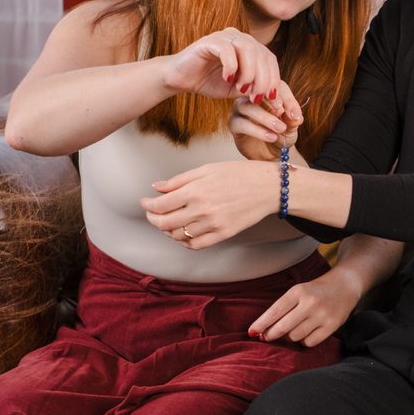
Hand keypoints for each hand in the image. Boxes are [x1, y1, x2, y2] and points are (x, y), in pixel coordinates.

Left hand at [141, 160, 278, 247]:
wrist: (268, 187)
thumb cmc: (239, 174)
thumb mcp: (207, 169)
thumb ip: (180, 180)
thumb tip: (157, 187)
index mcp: (195, 191)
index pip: (160, 205)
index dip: (147, 205)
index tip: (145, 202)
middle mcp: (202, 209)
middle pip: (164, 223)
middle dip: (153, 219)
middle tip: (152, 213)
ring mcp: (213, 224)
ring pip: (178, 236)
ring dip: (168, 231)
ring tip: (169, 221)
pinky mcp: (223, 234)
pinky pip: (196, 245)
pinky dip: (185, 242)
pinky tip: (185, 233)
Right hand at [161, 28, 301, 117]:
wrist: (182, 79)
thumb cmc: (210, 82)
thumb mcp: (239, 89)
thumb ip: (256, 89)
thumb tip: (278, 101)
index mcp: (250, 47)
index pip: (270, 59)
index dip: (274, 79)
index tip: (272, 100)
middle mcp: (240, 38)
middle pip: (262, 54)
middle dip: (263, 79)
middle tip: (256, 97)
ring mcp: (225, 36)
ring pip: (248, 50)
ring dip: (249, 73)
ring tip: (241, 88)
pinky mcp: (209, 41)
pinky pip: (227, 49)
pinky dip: (231, 66)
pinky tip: (228, 79)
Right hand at [230, 84, 301, 160]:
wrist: (271, 154)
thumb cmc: (281, 136)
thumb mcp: (291, 128)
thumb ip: (293, 121)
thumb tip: (297, 117)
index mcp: (269, 94)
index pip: (277, 86)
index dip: (288, 99)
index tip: (296, 116)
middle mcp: (252, 97)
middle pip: (259, 92)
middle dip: (274, 106)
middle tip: (284, 124)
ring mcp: (240, 109)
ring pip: (247, 106)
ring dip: (265, 118)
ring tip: (279, 130)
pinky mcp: (233, 124)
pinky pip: (241, 123)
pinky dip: (256, 130)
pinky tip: (270, 137)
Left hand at [249, 266, 362, 346]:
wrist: (345, 285)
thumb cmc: (315, 290)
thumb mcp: (298, 292)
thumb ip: (283, 309)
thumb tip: (263, 332)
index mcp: (299, 291)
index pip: (275, 311)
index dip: (261, 324)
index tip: (252, 332)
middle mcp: (310, 303)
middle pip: (283, 327)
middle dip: (271, 334)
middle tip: (267, 336)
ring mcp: (322, 315)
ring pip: (295, 337)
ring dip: (290, 336)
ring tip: (294, 328)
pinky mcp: (332, 326)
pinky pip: (309, 342)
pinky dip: (304, 341)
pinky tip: (307, 332)